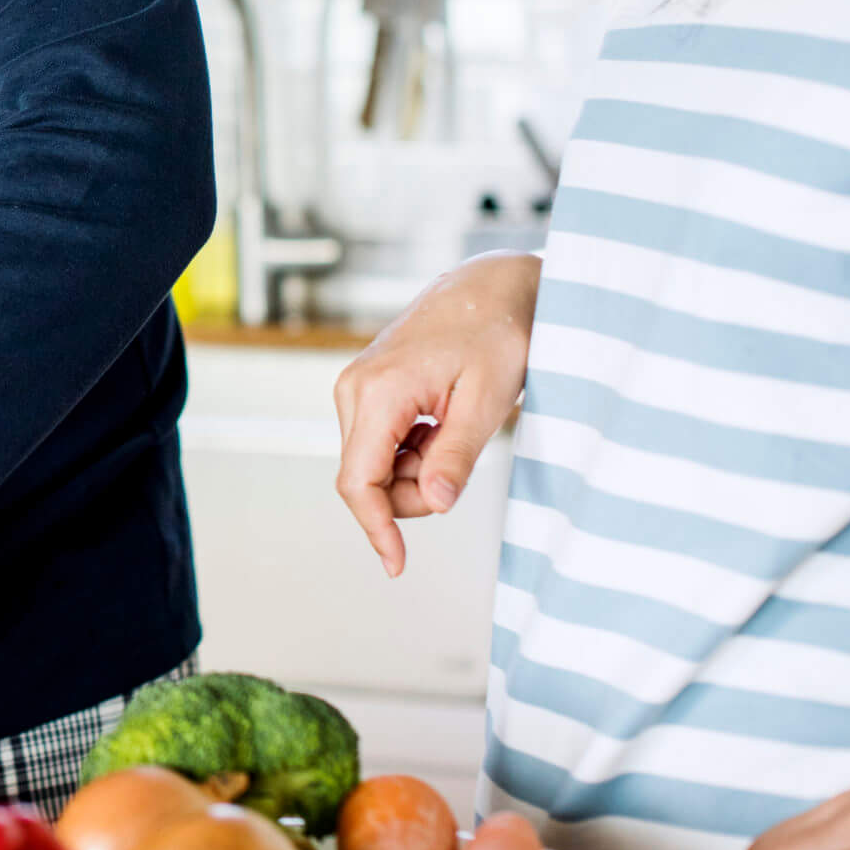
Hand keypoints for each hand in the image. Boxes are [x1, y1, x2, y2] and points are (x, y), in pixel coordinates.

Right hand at [333, 250, 539, 576]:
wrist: (490, 286)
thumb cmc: (495, 332)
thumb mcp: (488, 400)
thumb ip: (456, 456)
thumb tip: (435, 506)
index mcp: (379, 392)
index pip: (359, 480)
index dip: (376, 527)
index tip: (397, 564)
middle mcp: (354, 389)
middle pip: (367, 478)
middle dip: (413, 493)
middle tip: (462, 469)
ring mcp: (357, 387)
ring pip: (374, 464)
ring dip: (417, 471)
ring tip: (459, 434)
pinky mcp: (368, 388)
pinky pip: (381, 443)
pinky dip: (414, 452)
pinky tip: (444, 425)